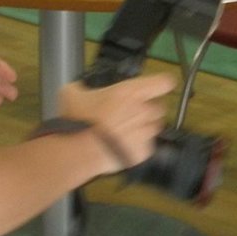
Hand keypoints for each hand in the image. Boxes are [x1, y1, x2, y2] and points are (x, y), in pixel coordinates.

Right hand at [59, 73, 174, 171]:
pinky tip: (123, 146)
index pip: (164, 82)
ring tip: (126, 132)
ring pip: (155, 127)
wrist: (78, 153)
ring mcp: (146, 133)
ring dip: (145, 127)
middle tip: (129, 114)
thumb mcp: (71, 93)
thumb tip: (81, 87)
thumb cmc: (77, 120)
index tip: (154, 88)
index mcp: (133, 92)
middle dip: (147, 109)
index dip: (161, 84)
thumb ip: (83, 86)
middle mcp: (144, 111)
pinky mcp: (144, 152)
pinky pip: (147, 146)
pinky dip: (138, 146)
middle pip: (159, 107)